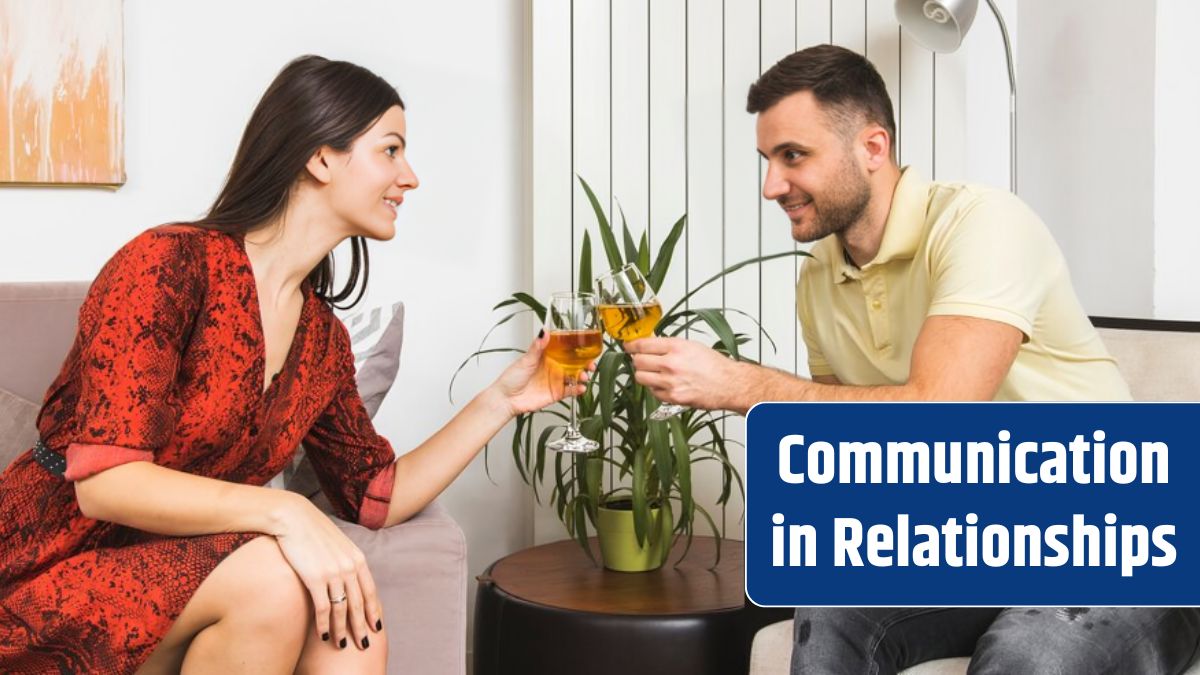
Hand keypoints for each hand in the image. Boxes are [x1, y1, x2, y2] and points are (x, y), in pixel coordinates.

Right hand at [273, 495, 382, 650]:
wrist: (293, 518)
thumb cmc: (313, 531)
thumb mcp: (338, 543)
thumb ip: (346, 560)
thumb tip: (350, 577)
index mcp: (357, 558)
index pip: (370, 591)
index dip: (374, 611)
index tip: (376, 626)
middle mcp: (349, 566)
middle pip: (359, 604)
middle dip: (361, 627)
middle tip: (363, 644)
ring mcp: (333, 572)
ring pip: (342, 610)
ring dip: (342, 630)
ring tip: (341, 645)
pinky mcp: (315, 578)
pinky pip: (323, 608)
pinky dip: (324, 624)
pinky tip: (323, 635)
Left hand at [492, 330, 593, 415]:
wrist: (506, 399)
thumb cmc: (512, 378)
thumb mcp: (526, 359)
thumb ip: (537, 347)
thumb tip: (544, 332)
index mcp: (547, 356)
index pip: (566, 350)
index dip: (577, 349)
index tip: (586, 347)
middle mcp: (553, 367)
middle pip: (574, 363)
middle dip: (585, 363)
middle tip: (591, 364)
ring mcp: (556, 380)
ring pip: (575, 376)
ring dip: (583, 376)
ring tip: (584, 376)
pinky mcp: (556, 393)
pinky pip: (571, 391)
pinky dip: (578, 389)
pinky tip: (581, 388)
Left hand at [624, 336, 741, 410]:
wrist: (729, 384)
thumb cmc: (714, 365)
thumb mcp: (691, 345)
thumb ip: (668, 345)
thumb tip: (650, 343)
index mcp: (675, 347)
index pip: (641, 345)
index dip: (630, 346)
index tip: (628, 346)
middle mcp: (671, 364)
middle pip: (637, 361)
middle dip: (637, 360)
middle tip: (642, 360)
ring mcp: (670, 382)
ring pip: (641, 377)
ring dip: (644, 374)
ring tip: (654, 373)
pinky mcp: (672, 397)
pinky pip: (653, 392)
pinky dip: (655, 388)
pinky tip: (666, 384)